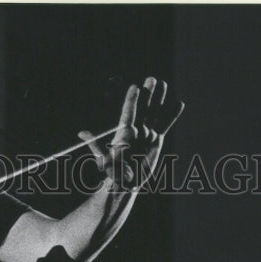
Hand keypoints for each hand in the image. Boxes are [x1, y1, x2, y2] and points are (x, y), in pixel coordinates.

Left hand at [79, 76, 183, 190]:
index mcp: (124, 133)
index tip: (135, 87)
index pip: (129, 113)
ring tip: (164, 84)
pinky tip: (178, 104)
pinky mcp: (156, 140)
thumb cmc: (113, 172)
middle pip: (143, 108)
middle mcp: (136, 130)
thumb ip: (96, 145)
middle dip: (148, 93)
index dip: (131, 100)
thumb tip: (82, 133)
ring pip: (155, 113)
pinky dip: (172, 115)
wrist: (126, 183)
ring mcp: (147, 134)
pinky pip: (165, 125)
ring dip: (159, 99)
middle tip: (152, 78)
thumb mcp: (104, 159)